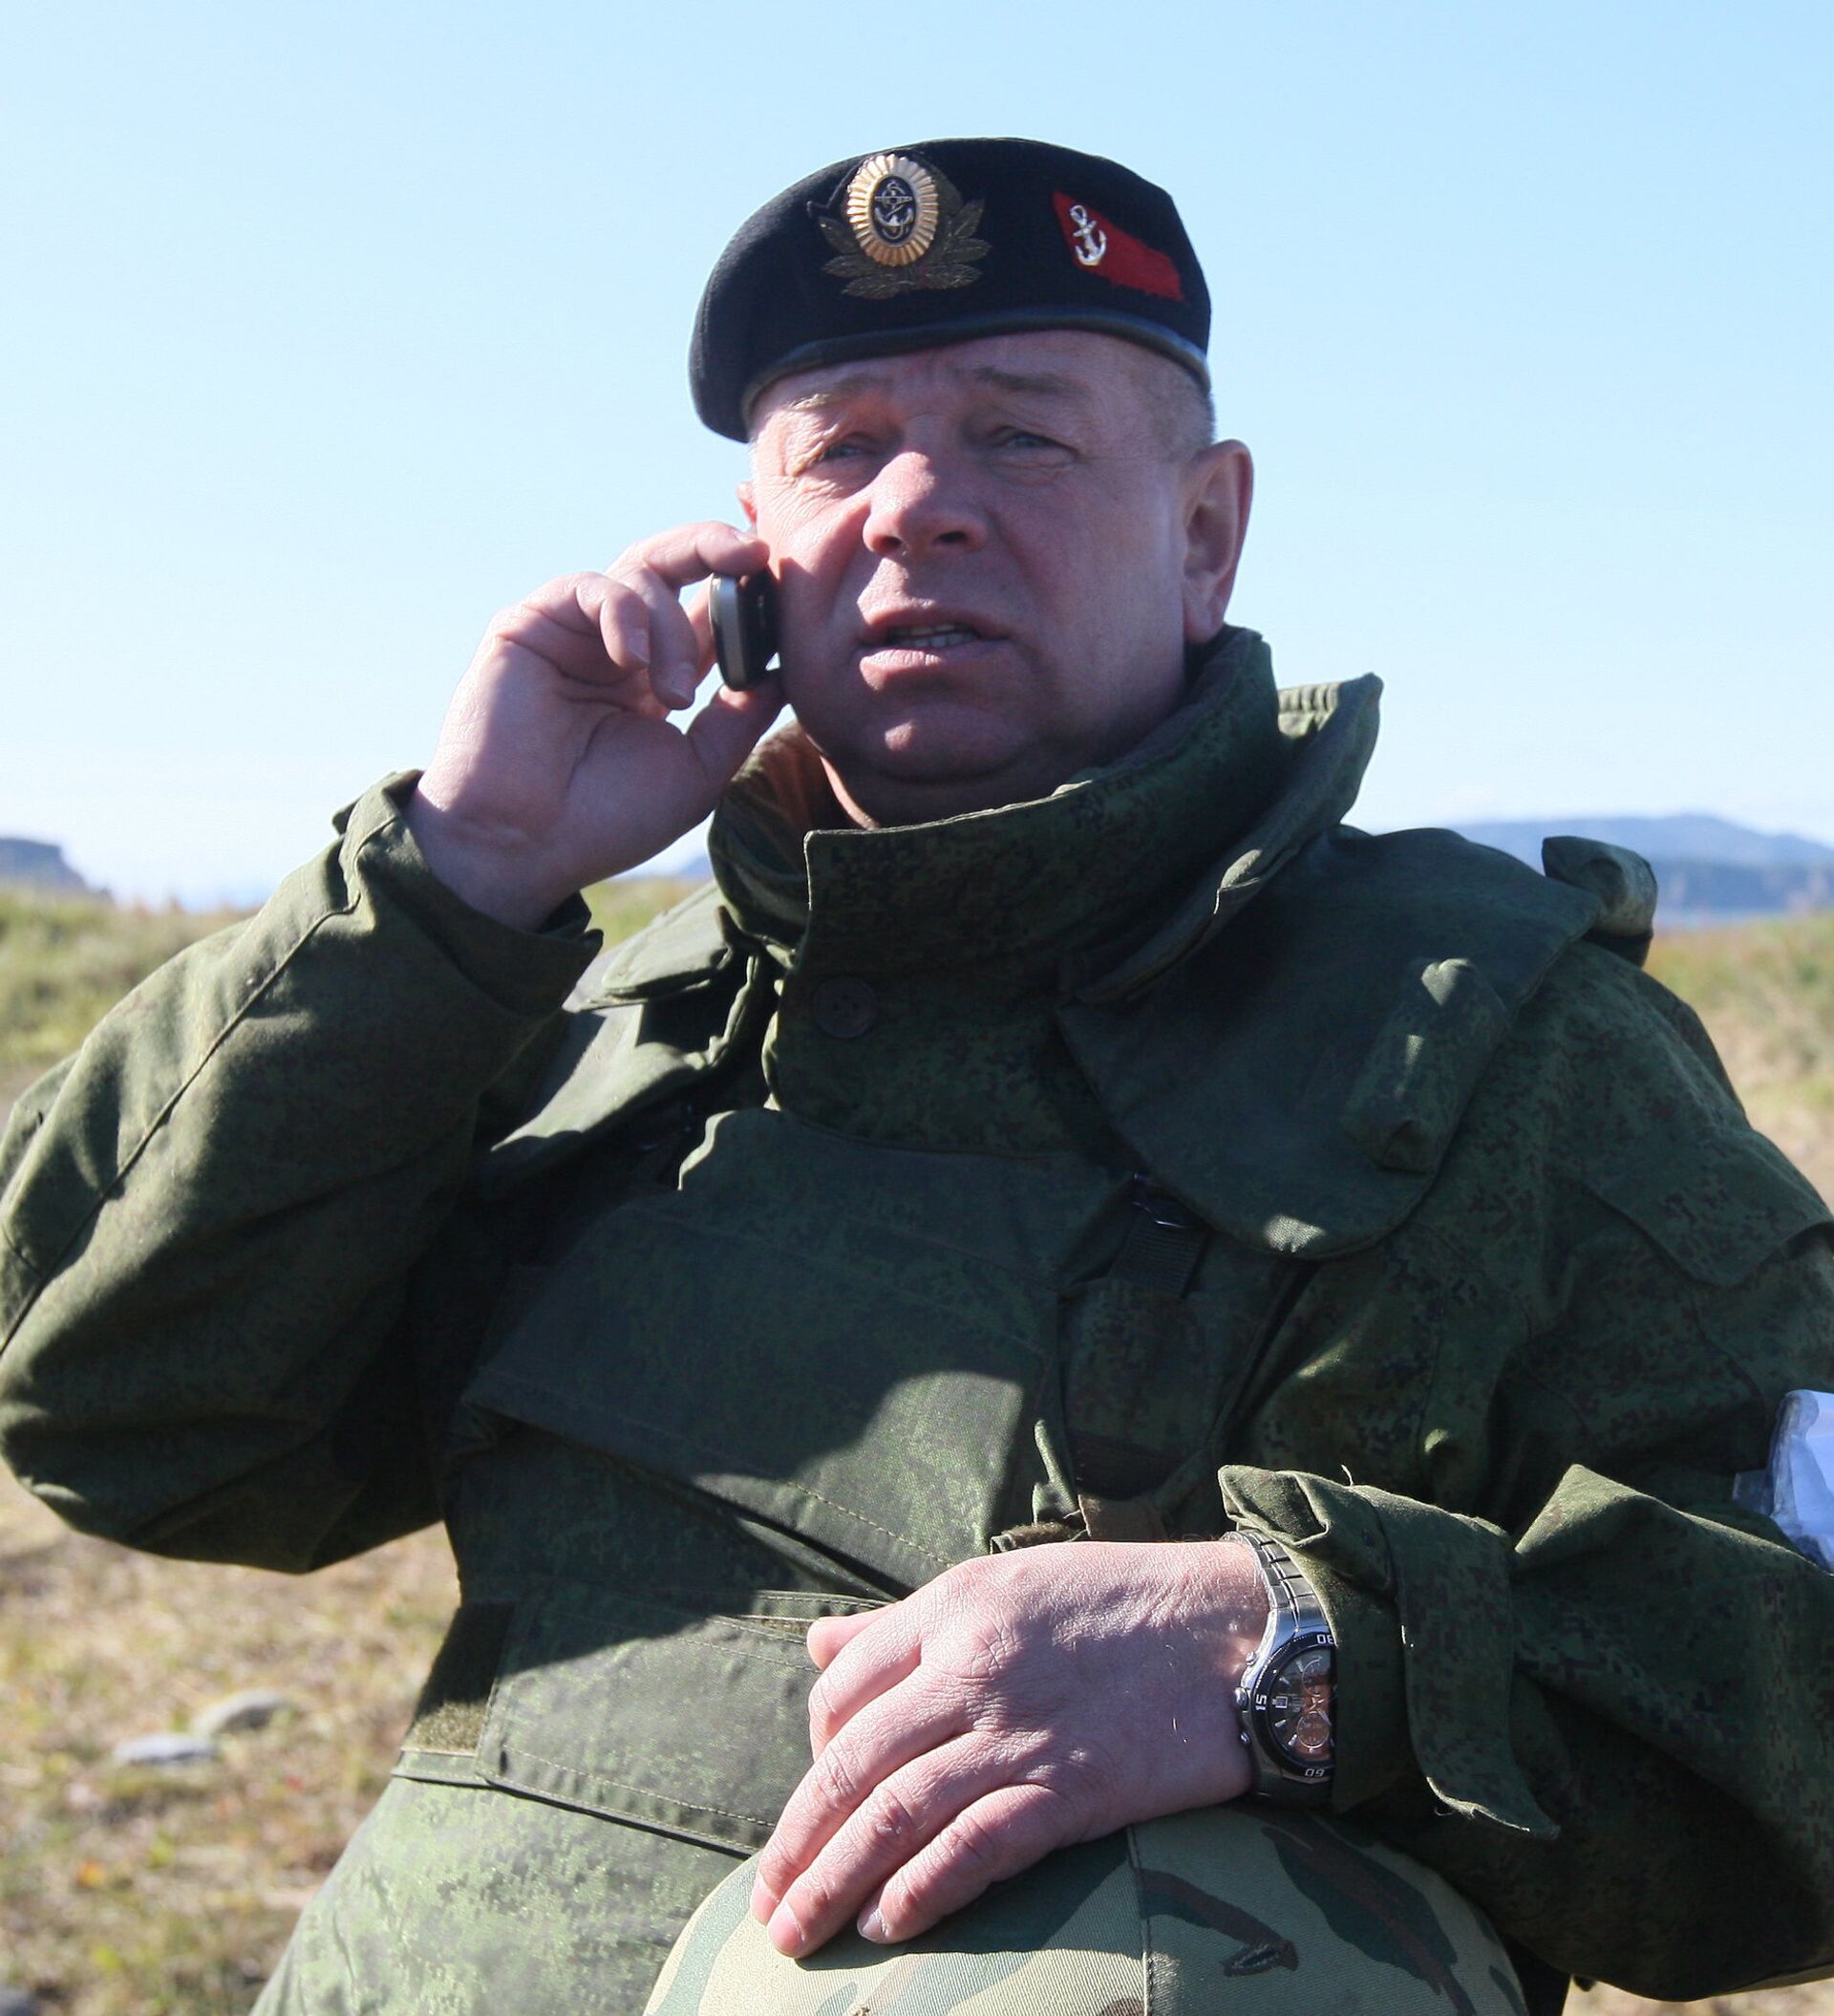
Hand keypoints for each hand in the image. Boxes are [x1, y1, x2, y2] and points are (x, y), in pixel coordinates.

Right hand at [406, 523, 781, 926]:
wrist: (523, 844)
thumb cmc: (606, 819)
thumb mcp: (698, 769)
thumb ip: (740, 717)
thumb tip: (785, 671)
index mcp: (659, 674)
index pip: (711, 609)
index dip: (748, 587)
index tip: (785, 575)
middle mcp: (620, 644)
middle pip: (675, 563)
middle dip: (718, 546)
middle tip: (755, 552)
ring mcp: (576, 631)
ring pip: (642, 574)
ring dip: (673, 629)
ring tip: (675, 694)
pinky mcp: (532, 624)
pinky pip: (591, 588)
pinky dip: (623, 613)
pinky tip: (632, 661)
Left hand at [751, 1541, 1267, 1956]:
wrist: (1234, 1627)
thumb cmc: (1121, 1603)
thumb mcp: (1004, 1585)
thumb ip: (905, 1623)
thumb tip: (819, 1645)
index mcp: (952, 1608)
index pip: (841, 1689)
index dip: (810, 1758)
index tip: (809, 1809)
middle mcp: (971, 1666)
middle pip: (852, 1762)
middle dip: (797, 1843)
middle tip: (767, 1905)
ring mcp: (1018, 1730)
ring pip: (896, 1813)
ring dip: (835, 1882)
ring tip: (799, 1934)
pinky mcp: (1071, 1788)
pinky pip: (974, 1846)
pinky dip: (921, 1890)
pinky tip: (889, 1923)